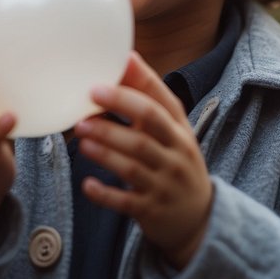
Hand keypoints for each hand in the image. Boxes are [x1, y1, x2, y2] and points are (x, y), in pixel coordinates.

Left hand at [73, 52, 213, 269]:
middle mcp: (176, 154)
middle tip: (89, 96)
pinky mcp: (151, 210)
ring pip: (133, 162)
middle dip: (120, 106)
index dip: (139, 82)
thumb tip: (125, 61)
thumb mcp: (173, 134)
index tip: (117, 65)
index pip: (162, 101)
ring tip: (82, 134)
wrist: (198, 217)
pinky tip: (87, 184)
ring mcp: (164, 184)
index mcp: (180, 131)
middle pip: (149, 125)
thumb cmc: (175, 163)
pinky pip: (125, 201)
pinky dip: (105, 193)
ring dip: (105, 147)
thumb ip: (150, 103)